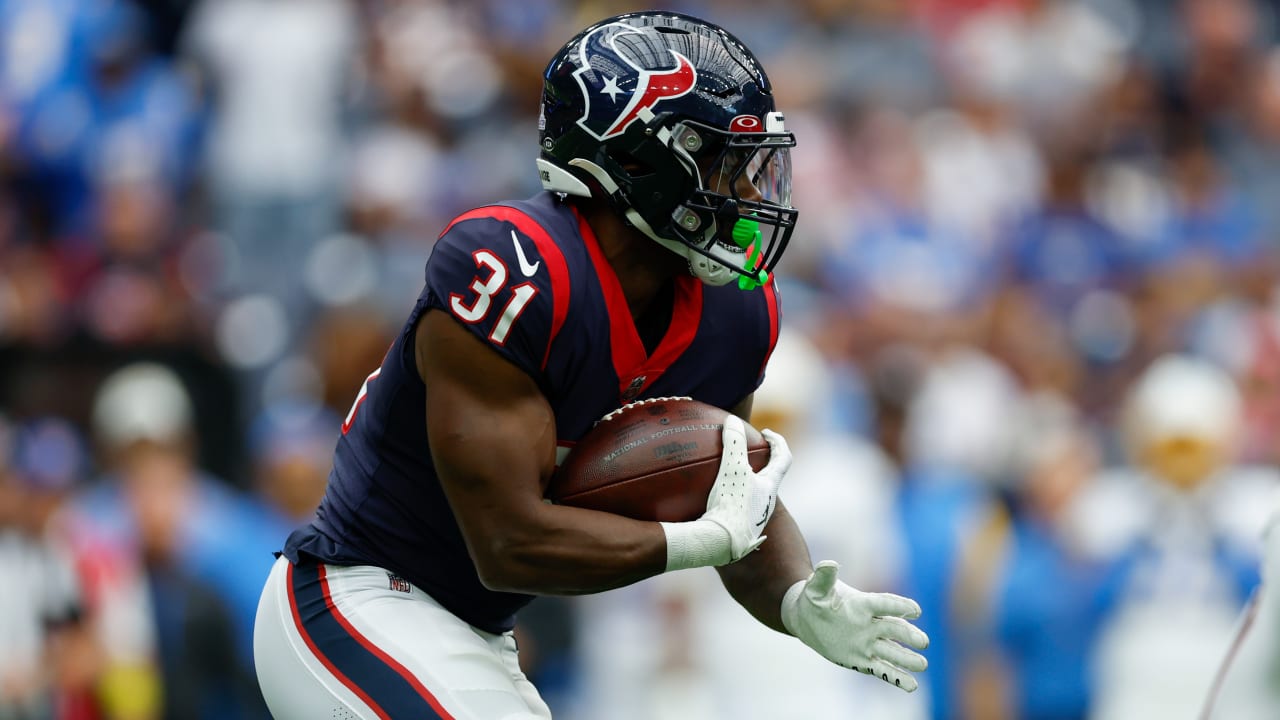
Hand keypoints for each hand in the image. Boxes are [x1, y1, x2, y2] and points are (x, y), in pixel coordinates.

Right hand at [700, 415, 790, 560]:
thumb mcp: (732, 469)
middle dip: (759, 463)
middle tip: (746, 452)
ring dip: (742, 482)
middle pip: (769, 478)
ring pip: (752, 495)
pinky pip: (735, 509)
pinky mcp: (737, 531)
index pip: (783, 459)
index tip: (766, 433)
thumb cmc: (731, 506)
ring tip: (723, 472)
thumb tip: (732, 420)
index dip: (778, 442)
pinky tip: (704, 498)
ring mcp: (752, 520)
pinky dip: (726, 498)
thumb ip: (734, 443)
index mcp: (770, 488)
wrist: (720, 546)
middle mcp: (765, 505)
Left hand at [782, 560, 928, 691]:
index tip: (915, 610)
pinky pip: (881, 669)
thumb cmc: (814, 599)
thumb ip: (823, 578)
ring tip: (922, 664)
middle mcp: (871, 624)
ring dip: (907, 659)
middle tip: (923, 642)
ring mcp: (868, 643)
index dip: (898, 606)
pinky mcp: (862, 660)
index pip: (883, 604)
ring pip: (892, 651)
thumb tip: (829, 564)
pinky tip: (912, 686)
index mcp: (863, 604)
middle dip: (908, 635)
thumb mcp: (815, 589)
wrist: (807, 618)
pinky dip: (897, 677)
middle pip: (893, 629)